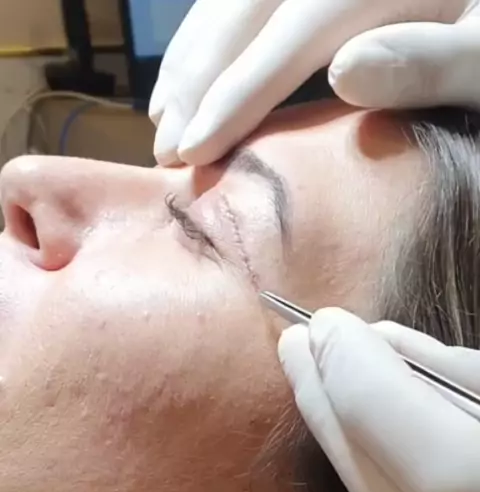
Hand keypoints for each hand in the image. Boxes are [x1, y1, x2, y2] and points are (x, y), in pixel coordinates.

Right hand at [149, 0, 479, 165]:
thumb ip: (428, 61)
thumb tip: (343, 72)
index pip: (289, 37)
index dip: (234, 96)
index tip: (193, 152)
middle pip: (245, 12)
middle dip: (196, 83)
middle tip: (164, 151)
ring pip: (232, 0)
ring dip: (190, 59)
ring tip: (162, 119)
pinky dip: (206, 34)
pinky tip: (189, 71)